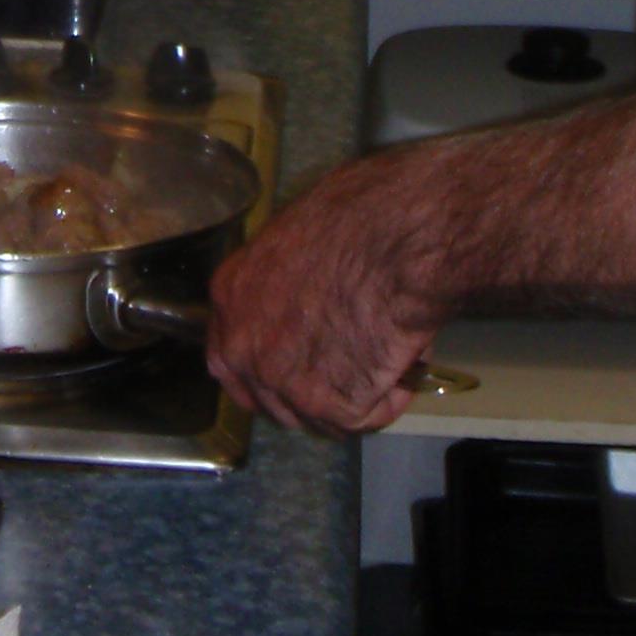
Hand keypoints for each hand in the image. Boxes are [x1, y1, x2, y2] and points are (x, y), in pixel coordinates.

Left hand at [205, 148, 448, 436]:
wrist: (396, 239)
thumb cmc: (359, 216)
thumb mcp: (296, 236)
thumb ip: (285, 279)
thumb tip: (306, 295)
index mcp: (231, 295)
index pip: (230, 357)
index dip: (265, 369)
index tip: (297, 368)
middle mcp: (244, 345)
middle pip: (269, 398)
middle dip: (310, 392)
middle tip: (351, 372)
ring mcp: (282, 381)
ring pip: (317, 416)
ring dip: (353, 396)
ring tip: (390, 360)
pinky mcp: (328, 406)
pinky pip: (364, 418)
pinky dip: (390, 399)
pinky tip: (405, 369)